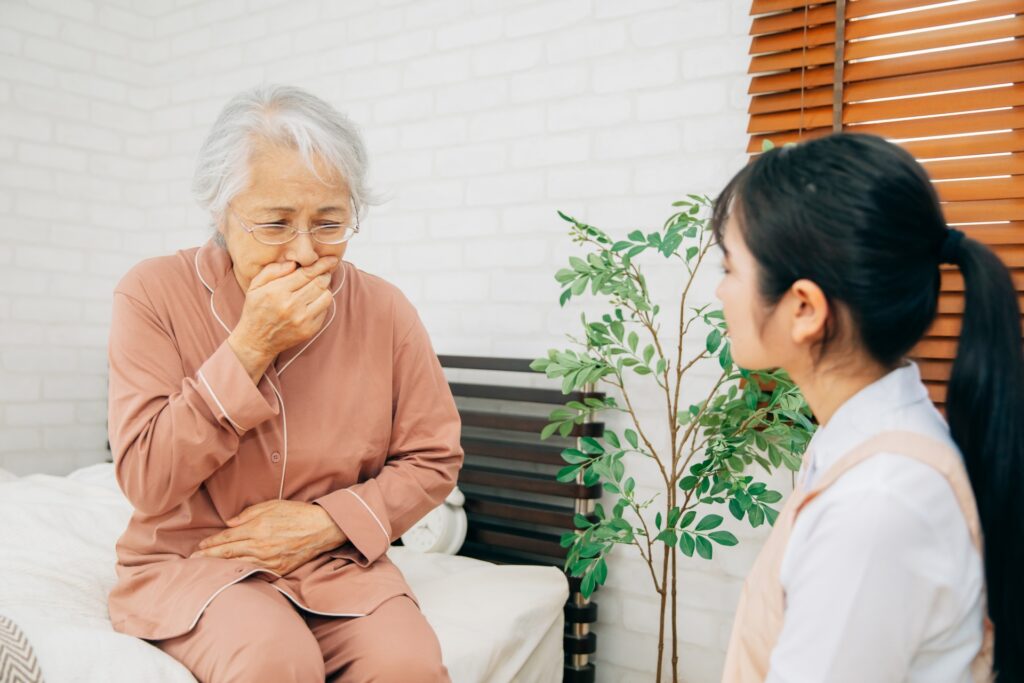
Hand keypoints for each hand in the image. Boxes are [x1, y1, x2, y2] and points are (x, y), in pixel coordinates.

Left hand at [190, 499, 346, 575]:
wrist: (322, 528)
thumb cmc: (297, 513)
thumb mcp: (272, 505)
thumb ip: (247, 514)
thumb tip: (229, 524)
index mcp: (257, 528)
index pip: (227, 538)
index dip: (211, 543)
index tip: (200, 546)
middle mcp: (260, 546)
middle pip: (227, 554)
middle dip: (208, 557)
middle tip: (193, 562)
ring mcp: (269, 560)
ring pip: (238, 566)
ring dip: (220, 568)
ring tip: (206, 570)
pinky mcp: (278, 569)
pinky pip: (255, 573)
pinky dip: (240, 574)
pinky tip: (231, 575)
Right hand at [230, 256, 338, 363]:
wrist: (256, 341)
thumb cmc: (256, 310)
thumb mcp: (255, 286)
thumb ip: (272, 270)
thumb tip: (293, 263)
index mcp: (277, 292)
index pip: (307, 273)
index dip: (321, 264)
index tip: (331, 259)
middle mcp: (291, 306)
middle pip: (320, 283)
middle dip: (324, 274)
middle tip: (323, 271)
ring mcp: (302, 320)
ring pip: (326, 296)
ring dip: (324, 288)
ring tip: (316, 286)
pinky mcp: (309, 330)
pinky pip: (325, 310)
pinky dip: (322, 303)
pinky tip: (312, 301)